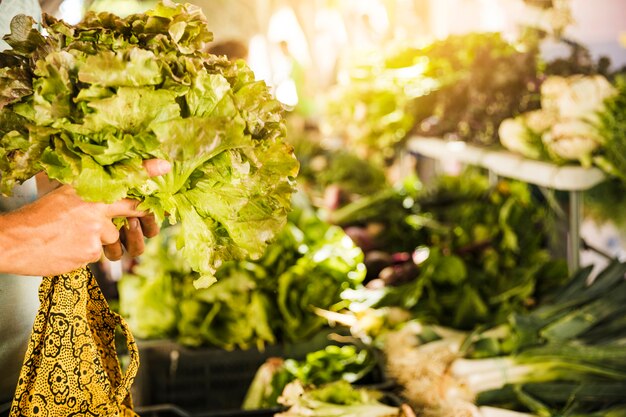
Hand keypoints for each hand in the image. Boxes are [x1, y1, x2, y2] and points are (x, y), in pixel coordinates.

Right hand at [0, 159, 170, 275]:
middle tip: (141, 217)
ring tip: (75, 237)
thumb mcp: (65, 193)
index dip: (147, 173)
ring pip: (113, 239)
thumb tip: (112, 189)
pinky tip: (69, 248)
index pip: (126, 179)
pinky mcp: (90, 253)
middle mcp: (97, 210)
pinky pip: (99, 255)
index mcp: (90, 192)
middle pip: (133, 212)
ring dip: (101, 241)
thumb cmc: (38, 217)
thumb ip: (91, 190)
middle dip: (141, 217)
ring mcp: (95, 233)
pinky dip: (87, 254)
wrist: (16, 241)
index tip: (165, 166)